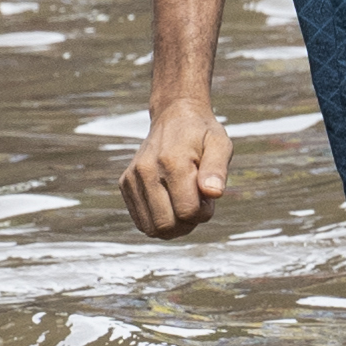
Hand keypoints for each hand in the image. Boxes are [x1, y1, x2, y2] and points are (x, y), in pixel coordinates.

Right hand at [119, 100, 230, 239]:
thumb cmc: (202, 133)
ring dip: (173, 225)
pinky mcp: (125, 184)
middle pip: (166, 225)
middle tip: (198, 204)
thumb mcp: (220, 144)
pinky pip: (140, 220)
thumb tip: (213, 193)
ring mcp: (132, 178)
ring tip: (185, 204)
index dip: (203, 213)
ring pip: (150, 228)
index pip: (187, 211)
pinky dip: (158, 220)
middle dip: (188, 223)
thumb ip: (217, 169)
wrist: (173, 117)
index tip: (209, 198)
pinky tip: (171, 203)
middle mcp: (146, 171)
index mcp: (172, 162)